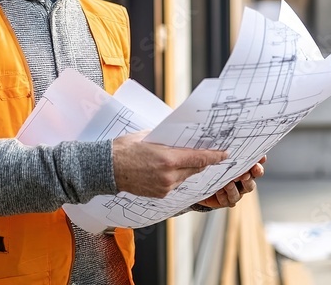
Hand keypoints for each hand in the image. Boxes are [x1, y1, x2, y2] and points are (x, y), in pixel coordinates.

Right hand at [112, 131, 227, 197]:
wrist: (106, 169)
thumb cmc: (124, 149)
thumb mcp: (148, 136)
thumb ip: (167, 138)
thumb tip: (181, 136)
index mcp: (168, 159)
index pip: (199, 158)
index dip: (214, 156)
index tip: (225, 154)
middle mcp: (169, 176)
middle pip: (196, 169)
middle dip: (203, 161)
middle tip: (210, 154)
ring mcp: (165, 187)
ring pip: (186, 177)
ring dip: (189, 169)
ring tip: (184, 159)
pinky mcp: (160, 194)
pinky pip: (176, 184)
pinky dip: (177, 176)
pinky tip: (170, 169)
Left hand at [196, 156, 265, 208]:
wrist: (200, 181)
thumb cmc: (215, 166)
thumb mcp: (221, 158)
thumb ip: (229, 154)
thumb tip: (231, 148)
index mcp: (244, 171)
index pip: (256, 169)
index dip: (258, 166)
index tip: (260, 161)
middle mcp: (241, 183)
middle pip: (251, 184)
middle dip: (248, 179)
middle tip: (245, 174)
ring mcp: (234, 193)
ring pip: (239, 194)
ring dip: (234, 188)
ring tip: (228, 183)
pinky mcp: (224, 201)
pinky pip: (227, 201)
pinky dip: (223, 196)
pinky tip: (218, 190)